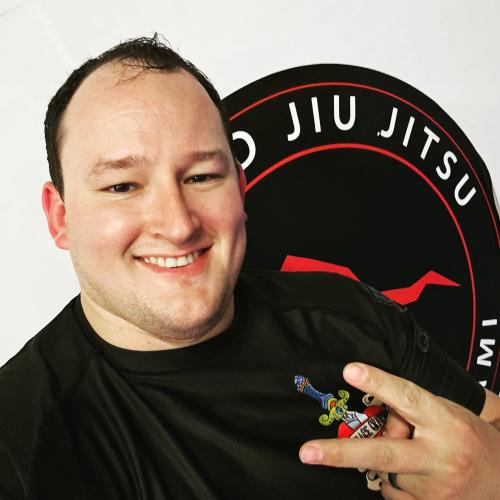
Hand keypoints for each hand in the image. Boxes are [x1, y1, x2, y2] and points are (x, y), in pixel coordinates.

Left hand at [299, 363, 499, 498]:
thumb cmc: (467, 437)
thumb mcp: (444, 412)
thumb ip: (409, 412)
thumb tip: (375, 417)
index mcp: (445, 421)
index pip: (407, 397)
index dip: (378, 381)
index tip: (349, 370)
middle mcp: (440, 456)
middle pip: (384, 453)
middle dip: (341, 455)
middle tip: (307, 452)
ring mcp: (437, 489)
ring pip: (385, 473)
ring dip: (385, 463)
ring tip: (413, 455)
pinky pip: (392, 494)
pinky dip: (393, 483)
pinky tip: (413, 475)